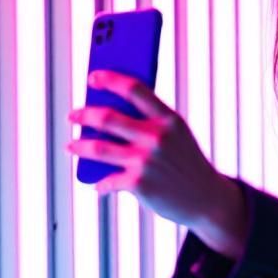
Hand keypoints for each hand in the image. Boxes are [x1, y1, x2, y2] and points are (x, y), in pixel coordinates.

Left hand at [64, 70, 247, 258]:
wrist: (207, 200)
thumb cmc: (186, 163)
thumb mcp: (176, 136)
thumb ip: (150, 123)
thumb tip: (109, 114)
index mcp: (168, 119)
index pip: (134, 89)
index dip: (110, 80)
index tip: (92, 77)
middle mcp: (156, 137)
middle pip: (108, 117)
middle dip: (84, 114)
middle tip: (72, 115)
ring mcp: (146, 161)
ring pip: (98, 148)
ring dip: (78, 146)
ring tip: (70, 146)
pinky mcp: (139, 184)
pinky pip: (108, 181)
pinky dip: (101, 184)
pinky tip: (99, 185)